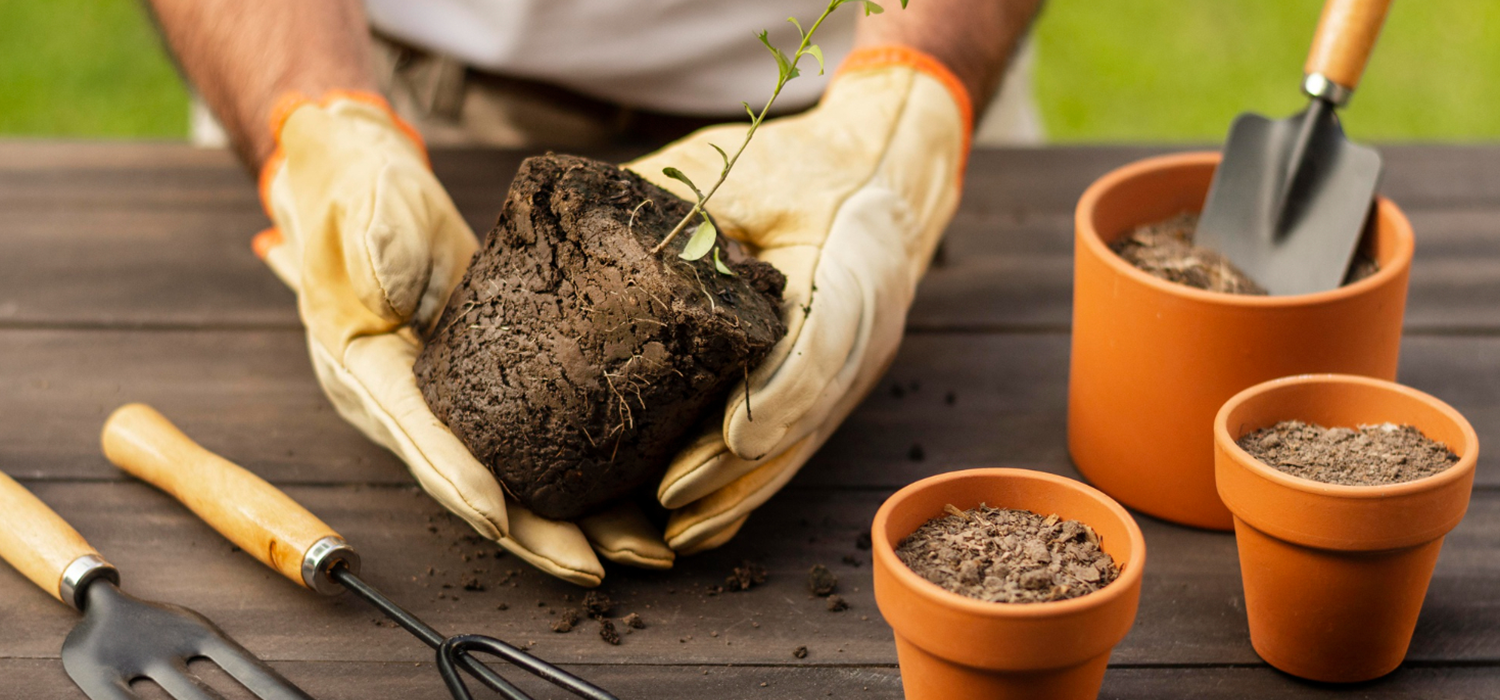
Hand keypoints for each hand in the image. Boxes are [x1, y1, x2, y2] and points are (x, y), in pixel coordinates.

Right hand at [255, 92, 672, 584]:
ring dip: (569, 521)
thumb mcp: (364, 213)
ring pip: (509, 479)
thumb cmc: (360, 195)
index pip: (418, 436)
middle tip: (594, 567)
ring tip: (635, 551)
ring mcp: (444, 402)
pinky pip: (529, 446)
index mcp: (366, 371)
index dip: (460, 480)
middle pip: (473, 485)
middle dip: (533, 533)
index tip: (502, 520)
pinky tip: (629, 499)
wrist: (363, 181)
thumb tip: (392, 294)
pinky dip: (574, 478)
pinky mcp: (482, 388)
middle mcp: (403, 405)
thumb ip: (377, 250)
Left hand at [626, 47, 970, 552]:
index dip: (778, 396)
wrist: (889, 169)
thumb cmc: (811, 164)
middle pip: (805, 417)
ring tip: (674, 531)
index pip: (822, 344)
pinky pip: (794, 446)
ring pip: (799, 446)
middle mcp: (866, 331)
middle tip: (669, 499)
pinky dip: (750, 486)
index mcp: (853, 264)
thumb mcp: (751, 164)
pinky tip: (704, 524)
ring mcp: (857, 368)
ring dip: (740, 493)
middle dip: (737, 467)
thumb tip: (599, 231)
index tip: (728, 435)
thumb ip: (691, 200)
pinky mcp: (837, 387)